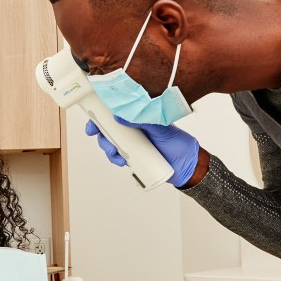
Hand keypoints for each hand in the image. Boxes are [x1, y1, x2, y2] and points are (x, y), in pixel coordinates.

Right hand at [85, 119, 199, 187]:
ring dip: (108, 149)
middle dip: (100, 134)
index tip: (92, 120)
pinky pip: (119, 159)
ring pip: (112, 145)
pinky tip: (121, 162)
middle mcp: (133, 131)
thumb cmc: (178, 143)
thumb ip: (143, 119)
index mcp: (138, 119)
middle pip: (109, 130)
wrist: (188, 166)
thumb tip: (120, 116)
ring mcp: (133, 146)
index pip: (116, 114)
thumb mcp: (161, 127)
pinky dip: (116, 160)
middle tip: (99, 136)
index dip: (101, 116)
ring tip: (115, 153)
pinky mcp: (134, 160)